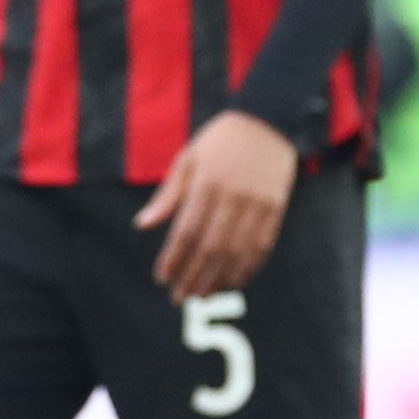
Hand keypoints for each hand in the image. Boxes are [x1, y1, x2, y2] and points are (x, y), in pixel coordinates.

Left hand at [135, 109, 298, 297]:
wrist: (269, 121)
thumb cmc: (220, 140)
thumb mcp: (188, 158)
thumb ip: (167, 195)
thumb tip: (142, 225)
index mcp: (206, 184)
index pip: (186, 231)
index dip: (173, 258)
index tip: (162, 278)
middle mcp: (232, 197)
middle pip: (210, 248)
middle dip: (193, 276)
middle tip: (179, 298)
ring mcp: (257, 205)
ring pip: (237, 252)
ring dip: (218, 279)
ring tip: (202, 295)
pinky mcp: (276, 209)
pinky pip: (262, 246)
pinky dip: (247, 268)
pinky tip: (233, 282)